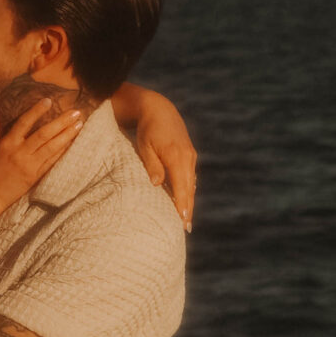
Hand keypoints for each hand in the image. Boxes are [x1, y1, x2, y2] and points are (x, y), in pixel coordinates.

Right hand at [0, 96, 84, 212]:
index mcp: (7, 143)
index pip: (24, 123)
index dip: (36, 111)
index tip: (49, 101)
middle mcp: (20, 153)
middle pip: (43, 134)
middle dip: (61, 122)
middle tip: (75, 112)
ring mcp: (30, 166)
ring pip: (51, 148)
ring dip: (67, 135)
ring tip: (79, 125)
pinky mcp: (36, 177)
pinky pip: (52, 162)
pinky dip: (63, 152)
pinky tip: (73, 143)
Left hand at [129, 91, 196, 228]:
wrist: (158, 108)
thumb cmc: (146, 128)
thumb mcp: (144, 145)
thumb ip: (151, 165)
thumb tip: (156, 184)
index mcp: (176, 156)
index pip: (181, 186)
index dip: (182, 204)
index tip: (182, 220)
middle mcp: (187, 157)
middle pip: (189, 188)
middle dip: (188, 208)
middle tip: (186, 228)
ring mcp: (190, 155)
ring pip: (190, 183)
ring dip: (189, 200)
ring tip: (186, 219)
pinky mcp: (189, 154)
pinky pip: (189, 176)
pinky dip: (187, 189)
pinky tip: (185, 199)